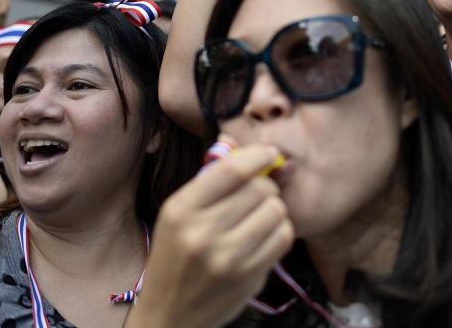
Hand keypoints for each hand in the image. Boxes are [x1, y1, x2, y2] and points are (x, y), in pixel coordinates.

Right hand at [130, 142, 292, 327]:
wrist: (168, 317)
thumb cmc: (175, 258)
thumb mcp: (177, 216)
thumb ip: (208, 178)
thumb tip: (235, 142)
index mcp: (180, 210)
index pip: (232, 170)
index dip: (257, 155)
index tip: (268, 153)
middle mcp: (201, 233)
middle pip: (260, 188)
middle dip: (266, 186)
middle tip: (259, 194)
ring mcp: (226, 258)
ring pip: (276, 211)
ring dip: (274, 209)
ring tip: (260, 217)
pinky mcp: (248, 278)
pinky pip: (283, 237)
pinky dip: (280, 232)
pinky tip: (265, 237)